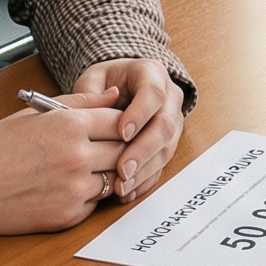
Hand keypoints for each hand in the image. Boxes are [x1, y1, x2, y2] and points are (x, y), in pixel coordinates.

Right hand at [0, 95, 126, 235]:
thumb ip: (82, 102)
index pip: (119, 121)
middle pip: (123, 151)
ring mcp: (75, 189)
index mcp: (70, 125)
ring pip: (114, 179)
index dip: (121, 122)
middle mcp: (78, 157)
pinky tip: (68, 187)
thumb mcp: (38, 113)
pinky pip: (95, 203)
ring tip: (85, 167)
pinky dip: (89, 195)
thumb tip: (116, 94)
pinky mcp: (68, 216)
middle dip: (120, 148)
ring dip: (106, 173)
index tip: (115, 126)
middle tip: (108, 148)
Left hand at [73, 57, 184, 202]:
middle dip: (144, 149)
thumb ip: (92, 92)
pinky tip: (128, 192)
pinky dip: (145, 180)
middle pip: (165, 124)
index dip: (140, 113)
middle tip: (123, 169)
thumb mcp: (93, 80)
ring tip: (121, 186)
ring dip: (145, 170)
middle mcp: (169, 96)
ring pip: (167, 148)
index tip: (122, 133)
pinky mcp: (169, 144)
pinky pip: (163, 165)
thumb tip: (105, 103)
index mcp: (152, 73)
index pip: (153, 92)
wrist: (119, 91)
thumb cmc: (103, 85)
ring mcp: (173, 121)